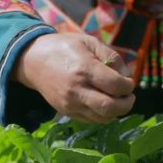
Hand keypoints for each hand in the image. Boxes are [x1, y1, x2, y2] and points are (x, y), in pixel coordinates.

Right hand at [13, 33, 135, 122]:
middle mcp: (77, 90)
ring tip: (118, 99)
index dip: (128, 86)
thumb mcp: (89, 42)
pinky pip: (92, 120)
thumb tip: (127, 76)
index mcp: (84, 69)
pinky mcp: (67, 112)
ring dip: (116, 111)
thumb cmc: (64, 47)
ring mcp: (70, 104)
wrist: (33, 61)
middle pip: (110, 108)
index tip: (129, 82)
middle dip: (127, 104)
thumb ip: (111, 56)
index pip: (115, 86)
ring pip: (103, 118)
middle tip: (129, 95)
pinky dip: (104, 115)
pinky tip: (104, 102)